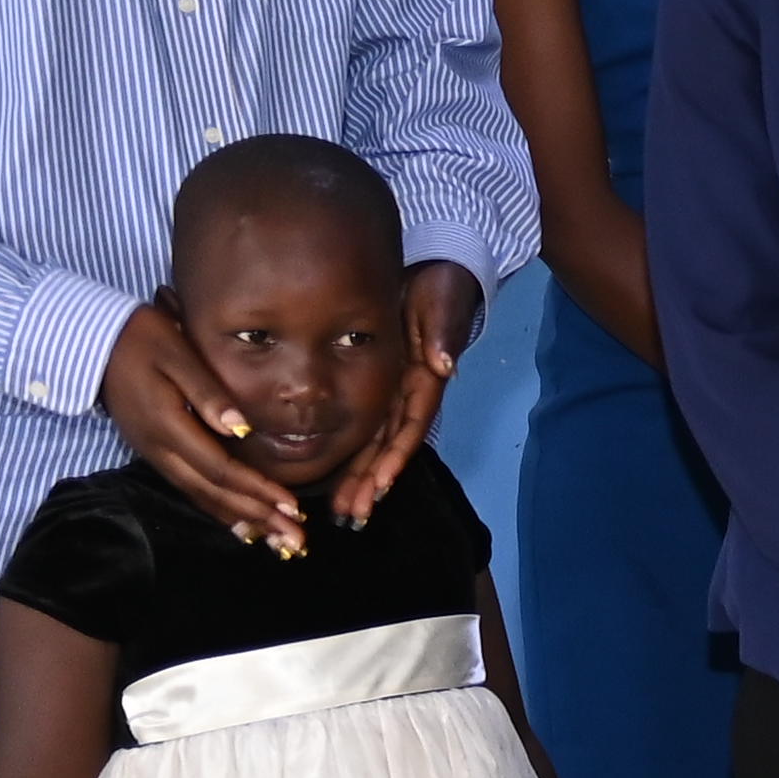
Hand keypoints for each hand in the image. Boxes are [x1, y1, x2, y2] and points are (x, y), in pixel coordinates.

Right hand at [99, 304, 311, 548]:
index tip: (292, 505)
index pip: (219, 468)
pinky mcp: (154, 451)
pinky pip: (189, 489)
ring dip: (239, 519)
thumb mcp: (176, 355)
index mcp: (167, 426)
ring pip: (200, 496)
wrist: (94, 342)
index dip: (256, 489)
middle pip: (212, 493)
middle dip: (257, 516)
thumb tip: (241, 429)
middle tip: (295, 539)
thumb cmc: (142, 338)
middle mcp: (158, 449)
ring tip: (275, 540)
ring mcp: (153, 454)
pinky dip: (216, 508)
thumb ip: (207, 392)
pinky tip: (238, 523)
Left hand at [324, 259, 479, 527]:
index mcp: (424, 378)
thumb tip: (444, 364)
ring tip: (341, 508)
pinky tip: (334, 471)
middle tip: (351, 514)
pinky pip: (362, 422)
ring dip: (360, 475)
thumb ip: (443, 329)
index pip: (410, 426)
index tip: (377, 487)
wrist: (432, 263)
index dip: (394, 458)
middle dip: (372, 481)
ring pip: (374, 440)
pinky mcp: (375, 381)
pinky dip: (352, 450)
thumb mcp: (441, 301)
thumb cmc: (438, 283)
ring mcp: (391, 388)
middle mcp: (408, 390)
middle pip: (390, 444)